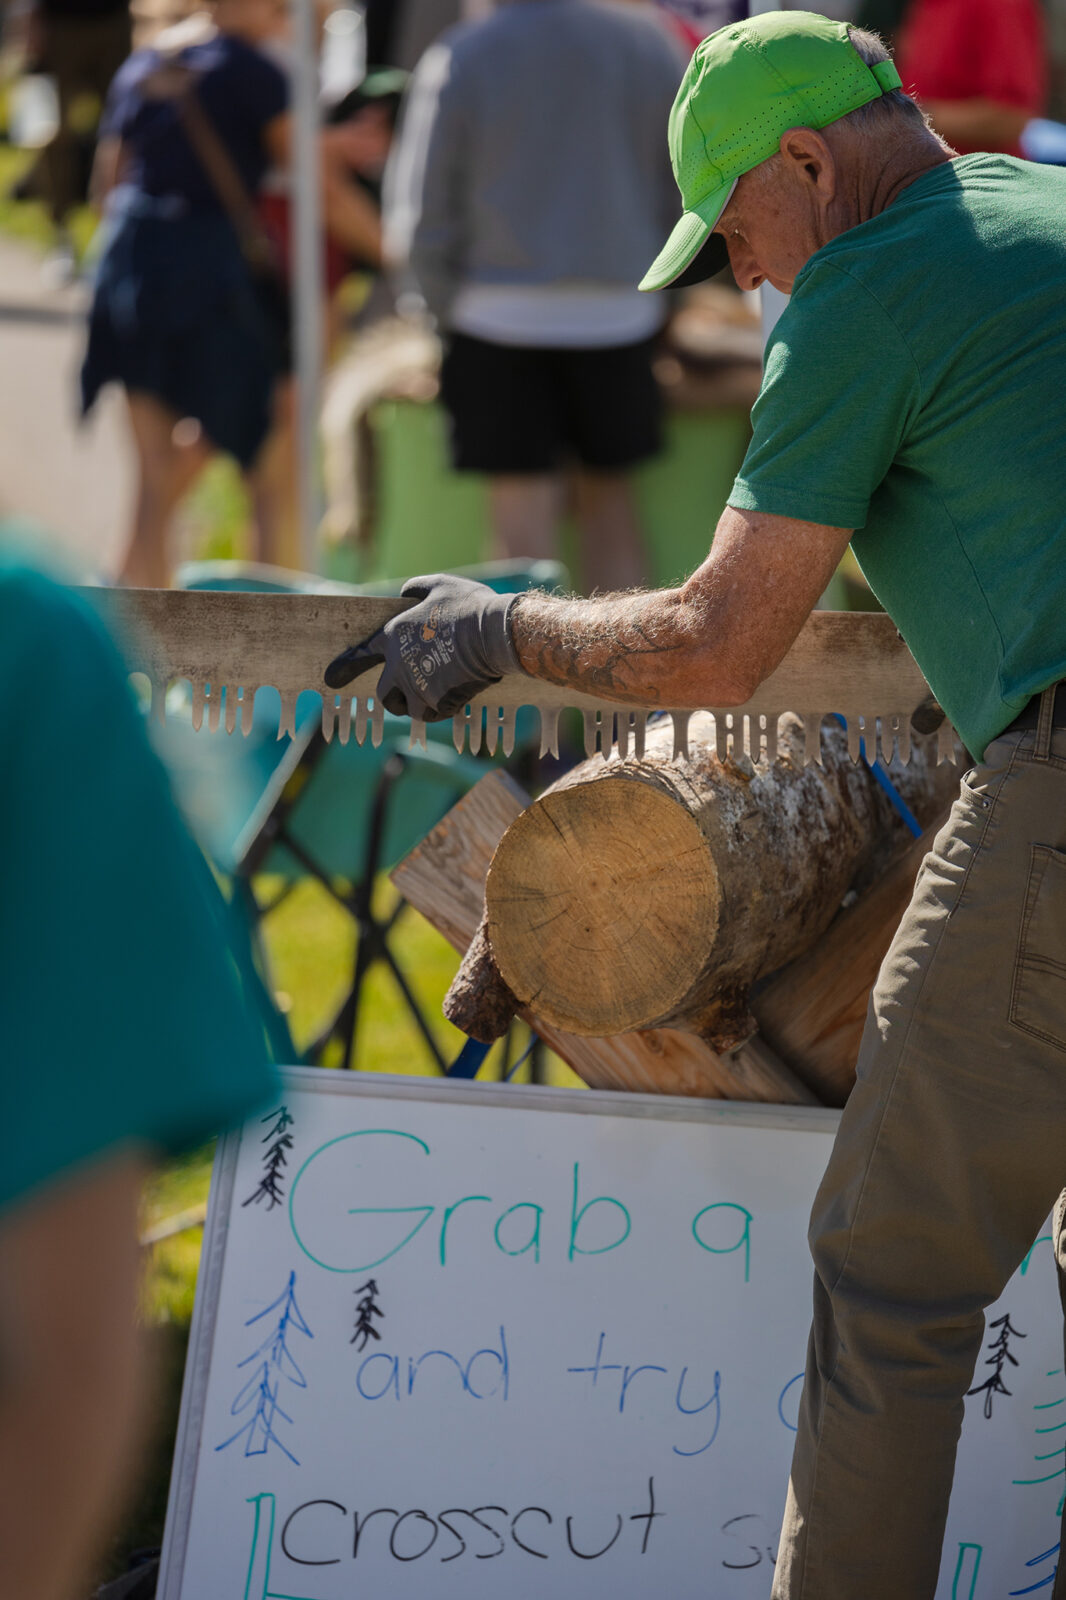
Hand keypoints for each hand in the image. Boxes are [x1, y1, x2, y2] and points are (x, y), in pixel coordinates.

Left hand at [324, 574, 521, 720]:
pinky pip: (431, 715)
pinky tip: (454, 697)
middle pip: (384, 694)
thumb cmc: (469, 606)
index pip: (363, 653)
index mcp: (394, 634)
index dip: (346, 666)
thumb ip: (416, 590)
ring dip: (419, 705)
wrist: (495, 633)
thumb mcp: (439, 585)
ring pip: (408, 708)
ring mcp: (416, 686)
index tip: (331, 679)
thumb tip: (406, 594)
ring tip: (437, 694)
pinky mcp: (436, 702)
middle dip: (395, 697)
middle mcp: (398, 664)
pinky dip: (439, 710)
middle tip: (410, 694)